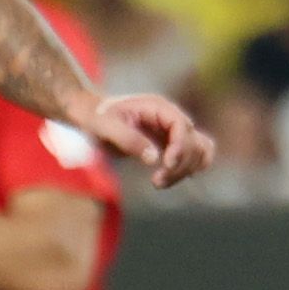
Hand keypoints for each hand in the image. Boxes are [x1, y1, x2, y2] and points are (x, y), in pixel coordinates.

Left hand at [74, 90, 215, 189]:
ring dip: (185, 170)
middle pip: (192, 141)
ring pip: (197, 150)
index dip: (180, 146)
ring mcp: (172, 131)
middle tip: (156, 181)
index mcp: (157, 107)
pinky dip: (189, 168)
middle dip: (179, 164)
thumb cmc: (96, 118)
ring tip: (159, 182)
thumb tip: (154, 158)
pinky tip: (170, 178)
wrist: (91, 117)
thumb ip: (128, 140)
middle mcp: (170, 117)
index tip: (166, 165)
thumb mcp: (106, 126)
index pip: (181, 125)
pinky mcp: (171, 145)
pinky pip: (193, 156)